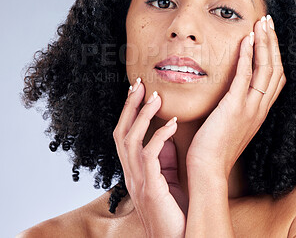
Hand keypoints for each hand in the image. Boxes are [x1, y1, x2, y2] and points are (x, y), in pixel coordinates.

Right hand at [113, 80, 186, 237]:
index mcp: (134, 170)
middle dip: (129, 106)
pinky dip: (160, 136)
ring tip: (157, 98)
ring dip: (143, 116)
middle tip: (140, 84)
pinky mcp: (151, 189)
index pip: (125, 134)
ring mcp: (138, 182)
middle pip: (121, 132)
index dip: (129, 111)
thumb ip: (163, 156)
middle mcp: (131, 173)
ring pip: (131, 140)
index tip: (138, 90)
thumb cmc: (174, 211)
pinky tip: (173, 124)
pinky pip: (150, 156)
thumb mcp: (166, 178)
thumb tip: (167, 130)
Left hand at [186, 15, 285, 179]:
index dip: (274, 53)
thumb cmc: (215, 146)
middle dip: (273, 42)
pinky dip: (248, 56)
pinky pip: (246, 77)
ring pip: (266, 69)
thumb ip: (235, 105)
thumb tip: (231, 89)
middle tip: (269, 21)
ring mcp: (250, 108)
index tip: (268, 34)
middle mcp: (260, 108)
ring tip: (262, 23)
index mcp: (259, 110)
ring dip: (264, 43)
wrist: (208, 169)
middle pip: (276, 68)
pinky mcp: (235, 108)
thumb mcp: (230, 122)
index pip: (276, 76)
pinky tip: (246, 39)